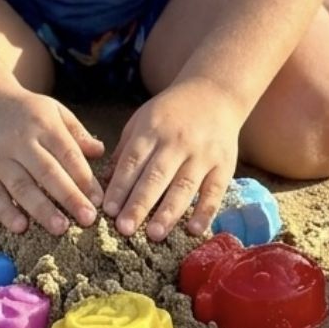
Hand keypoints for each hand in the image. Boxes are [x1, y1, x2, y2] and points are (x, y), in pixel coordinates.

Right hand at [0, 89, 104, 235]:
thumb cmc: (24, 111)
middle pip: (47, 172)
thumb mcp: (53, 111)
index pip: (67, 153)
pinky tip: (21, 228)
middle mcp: (20, 140)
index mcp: (43, 124)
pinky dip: (6, 212)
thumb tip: (100, 152)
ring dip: (42, 210)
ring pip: (21, 186)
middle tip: (88, 219)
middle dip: (69, 197)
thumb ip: (76, 132)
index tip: (99, 201)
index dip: (84, 178)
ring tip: (61, 229)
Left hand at [102, 79, 241, 240]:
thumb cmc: (171, 112)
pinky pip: (214, 191)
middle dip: (139, 204)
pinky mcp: (224, 165)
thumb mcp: (142, 121)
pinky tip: (193, 230)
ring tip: (154, 234)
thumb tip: (104, 182)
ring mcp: (202, 154)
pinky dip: (205, 211)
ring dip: (168, 212)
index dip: (120, 186)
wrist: (214, 93)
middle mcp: (177, 142)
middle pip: (156, 176)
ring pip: (184, 186)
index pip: (133, 161)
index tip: (108, 210)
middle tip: (124, 229)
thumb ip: (125, 151)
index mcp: (152, 130)